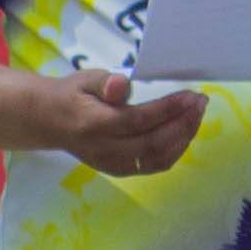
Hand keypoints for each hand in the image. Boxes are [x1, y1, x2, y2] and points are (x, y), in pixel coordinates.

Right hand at [32, 65, 206, 179]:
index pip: (137, 120)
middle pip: (152, 143)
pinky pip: (154, 165)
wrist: (50, 121)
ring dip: (183, 137)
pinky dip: (175, 150)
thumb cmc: (72, 95)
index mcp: (93, 125)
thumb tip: (121, 85)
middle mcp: (103, 150)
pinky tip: (184, 132)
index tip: (191, 95)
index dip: (168, 109)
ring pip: (157, 158)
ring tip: (197, 115)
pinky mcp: (119, 170)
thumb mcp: (84, 79)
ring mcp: (112, 164)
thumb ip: (104, 82)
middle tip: (200, 102)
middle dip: (183, 124)